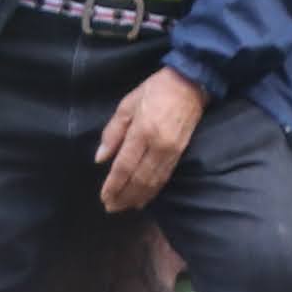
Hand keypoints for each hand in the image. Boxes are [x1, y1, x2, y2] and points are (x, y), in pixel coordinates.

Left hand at [95, 68, 210, 213]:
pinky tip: (145, 199)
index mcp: (142, 131)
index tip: (104, 198)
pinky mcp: (181, 152)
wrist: (191, 82)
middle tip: (110, 208)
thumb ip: (113, 131)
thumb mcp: (127, 104)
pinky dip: (153, 191)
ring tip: (124, 207)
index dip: (113, 185)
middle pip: (138, 179)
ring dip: (137, 197)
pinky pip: (165, 176)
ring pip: (153, 181)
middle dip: (123, 196)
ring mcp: (172, 150)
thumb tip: (100, 158)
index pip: (124, 166)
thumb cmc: (155, 90)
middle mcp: (158, 145)